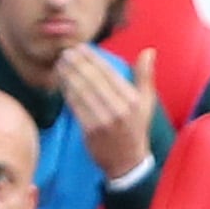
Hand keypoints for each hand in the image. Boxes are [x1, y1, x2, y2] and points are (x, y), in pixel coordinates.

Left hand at [55, 46, 156, 181]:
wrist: (126, 160)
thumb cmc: (136, 127)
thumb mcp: (147, 102)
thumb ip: (145, 76)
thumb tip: (148, 51)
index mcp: (134, 99)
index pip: (109, 73)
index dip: (93, 58)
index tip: (81, 48)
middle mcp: (120, 108)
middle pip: (93, 80)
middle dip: (77, 64)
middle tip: (65, 52)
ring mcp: (104, 120)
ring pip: (82, 91)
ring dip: (68, 75)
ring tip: (60, 64)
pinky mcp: (90, 130)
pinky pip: (75, 106)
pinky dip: (67, 92)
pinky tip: (61, 82)